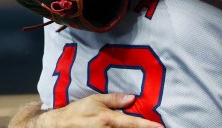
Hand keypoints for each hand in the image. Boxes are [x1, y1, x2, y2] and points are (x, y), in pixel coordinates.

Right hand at [39, 94, 162, 127]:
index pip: (134, 124)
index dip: (149, 126)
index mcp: (109, 120)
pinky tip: (130, 127)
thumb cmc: (78, 112)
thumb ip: (114, 100)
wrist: (60, 126)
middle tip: (155, 126)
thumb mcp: (95, 100)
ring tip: (143, 127)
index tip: (162, 127)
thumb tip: (132, 98)